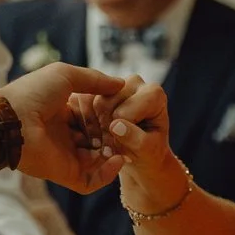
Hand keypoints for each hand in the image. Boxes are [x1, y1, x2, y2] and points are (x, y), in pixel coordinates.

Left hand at [4, 63, 132, 191]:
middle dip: (114, 134)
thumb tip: (120, 83)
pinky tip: (117, 160)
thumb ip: (95, 79)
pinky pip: (92, 181)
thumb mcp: (66, 75)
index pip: (93, 116)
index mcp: (62, 113)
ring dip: (114, 152)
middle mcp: (65, 135)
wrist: (10, 121)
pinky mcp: (66, 174)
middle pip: (98, 138)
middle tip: (126, 129)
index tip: (123, 109)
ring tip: (125, 144)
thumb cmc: (33, 94)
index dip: (109, 113)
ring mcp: (66, 155)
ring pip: (99, 159)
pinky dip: (107, 174)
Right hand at [97, 79, 190, 213]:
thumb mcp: (148, 150)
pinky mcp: (98, 87)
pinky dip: (84, 123)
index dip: (120, 135)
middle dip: (105, 131)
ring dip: (94, 128)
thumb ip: (135, 138)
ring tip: (105, 144)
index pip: (124, 113)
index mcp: (153, 93)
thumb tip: (115, 126)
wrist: (141, 152)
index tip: (124, 149)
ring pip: (91, 103)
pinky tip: (95, 137)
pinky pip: (81, 102)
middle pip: (105, 104)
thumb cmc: (148, 150)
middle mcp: (134, 82)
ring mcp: (114, 83)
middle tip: (110, 149)